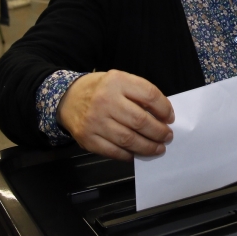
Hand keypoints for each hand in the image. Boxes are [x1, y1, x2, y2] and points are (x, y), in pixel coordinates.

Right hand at [57, 70, 174, 161]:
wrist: (67, 98)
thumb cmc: (99, 90)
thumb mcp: (118, 80)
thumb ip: (139, 93)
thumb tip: (162, 116)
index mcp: (116, 81)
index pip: (149, 95)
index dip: (164, 109)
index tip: (170, 118)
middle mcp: (105, 100)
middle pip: (141, 121)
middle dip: (159, 132)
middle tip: (167, 136)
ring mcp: (95, 121)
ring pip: (129, 139)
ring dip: (148, 147)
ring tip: (158, 148)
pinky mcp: (88, 139)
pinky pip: (114, 151)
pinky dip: (129, 155)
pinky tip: (136, 153)